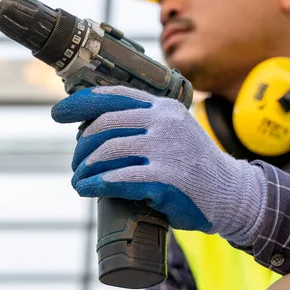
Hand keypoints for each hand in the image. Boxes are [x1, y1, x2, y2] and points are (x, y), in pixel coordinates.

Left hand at [51, 85, 266, 245]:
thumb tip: (92, 130)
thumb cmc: (192, 164)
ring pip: (107, 152)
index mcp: (162, 107)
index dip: (80, 103)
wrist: (232, 193)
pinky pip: (119, 179)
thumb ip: (141, 125)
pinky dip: (95, 184)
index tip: (57, 113)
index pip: (113, 96)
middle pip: (104, 125)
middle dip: (81, 147)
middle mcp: (164, 122)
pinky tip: (85, 189)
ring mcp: (166, 149)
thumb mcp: (170, 132)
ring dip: (85, 168)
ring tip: (78, 180)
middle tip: (75, 163)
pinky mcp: (167, 178)